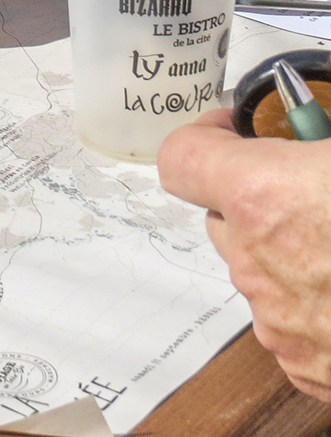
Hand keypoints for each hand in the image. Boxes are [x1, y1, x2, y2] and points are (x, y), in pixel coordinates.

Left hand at [158, 108, 330, 400]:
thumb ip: (326, 136)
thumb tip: (320, 129)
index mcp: (264, 196)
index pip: (182, 157)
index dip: (206, 138)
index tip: (234, 131)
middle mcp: (255, 261)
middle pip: (225, 218)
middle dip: (261, 199)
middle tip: (316, 189)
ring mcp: (279, 321)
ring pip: (261, 271)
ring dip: (294, 253)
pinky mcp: (310, 368)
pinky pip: (294, 323)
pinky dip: (319, 304)